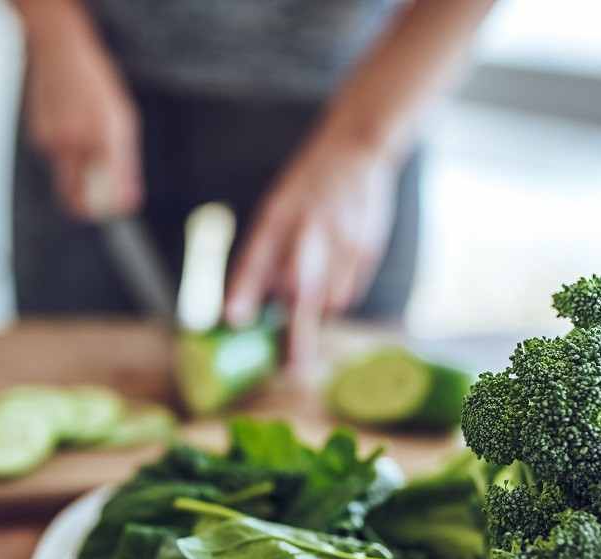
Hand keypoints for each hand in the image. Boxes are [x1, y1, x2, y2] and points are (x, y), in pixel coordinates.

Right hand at [21, 9, 142, 218]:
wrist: (59, 51)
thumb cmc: (96, 84)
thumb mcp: (123, 120)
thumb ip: (126, 163)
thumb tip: (129, 200)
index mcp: (102, 135)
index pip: (106, 191)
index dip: (110, 208)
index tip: (118, 207)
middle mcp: (75, 141)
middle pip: (75, 199)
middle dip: (88, 206)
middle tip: (101, 202)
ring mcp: (51, 141)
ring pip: (66, 180)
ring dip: (79, 173)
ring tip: (87, 140)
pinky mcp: (37, 139)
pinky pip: (56, 162)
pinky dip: (67, 155)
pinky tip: (70, 128)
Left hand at [224, 131, 398, 366]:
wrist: (358, 150)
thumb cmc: (306, 187)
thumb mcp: (275, 210)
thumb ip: (262, 257)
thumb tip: (245, 310)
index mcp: (278, 215)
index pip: (257, 256)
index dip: (245, 289)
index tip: (233, 319)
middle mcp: (310, 229)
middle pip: (303, 289)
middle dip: (297, 331)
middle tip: (290, 365)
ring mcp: (343, 240)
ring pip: (329, 300)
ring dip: (315, 318)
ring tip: (304, 323)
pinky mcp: (367, 250)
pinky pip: (348, 292)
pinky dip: (334, 300)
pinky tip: (328, 286)